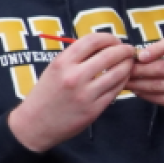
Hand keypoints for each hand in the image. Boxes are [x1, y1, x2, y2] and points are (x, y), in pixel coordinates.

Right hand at [8, 32, 136, 152]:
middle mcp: (74, 77)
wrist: (34, 125)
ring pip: (118, 73)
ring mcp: (85, 94)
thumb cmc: (46, 94)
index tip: (115, 41)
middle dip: (124, 50)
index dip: (109, 38)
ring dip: (128, 65)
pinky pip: (116, 90)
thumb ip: (76, 57)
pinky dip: (123, 81)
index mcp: (62, 63)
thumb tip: (104, 45)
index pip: (93, 40)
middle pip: (110, 55)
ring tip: (129, 63)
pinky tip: (123, 78)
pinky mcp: (93, 110)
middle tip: (129, 50)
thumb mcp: (54, 69)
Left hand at [126, 36, 163, 123]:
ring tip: (126, 81)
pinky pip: (160, 98)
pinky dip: (145, 95)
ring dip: (138, 84)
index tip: (141, 55)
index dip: (157, 48)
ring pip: (158, 85)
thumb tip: (136, 56)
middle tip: (124, 69)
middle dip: (138, 69)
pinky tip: (137, 91)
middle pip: (161, 68)